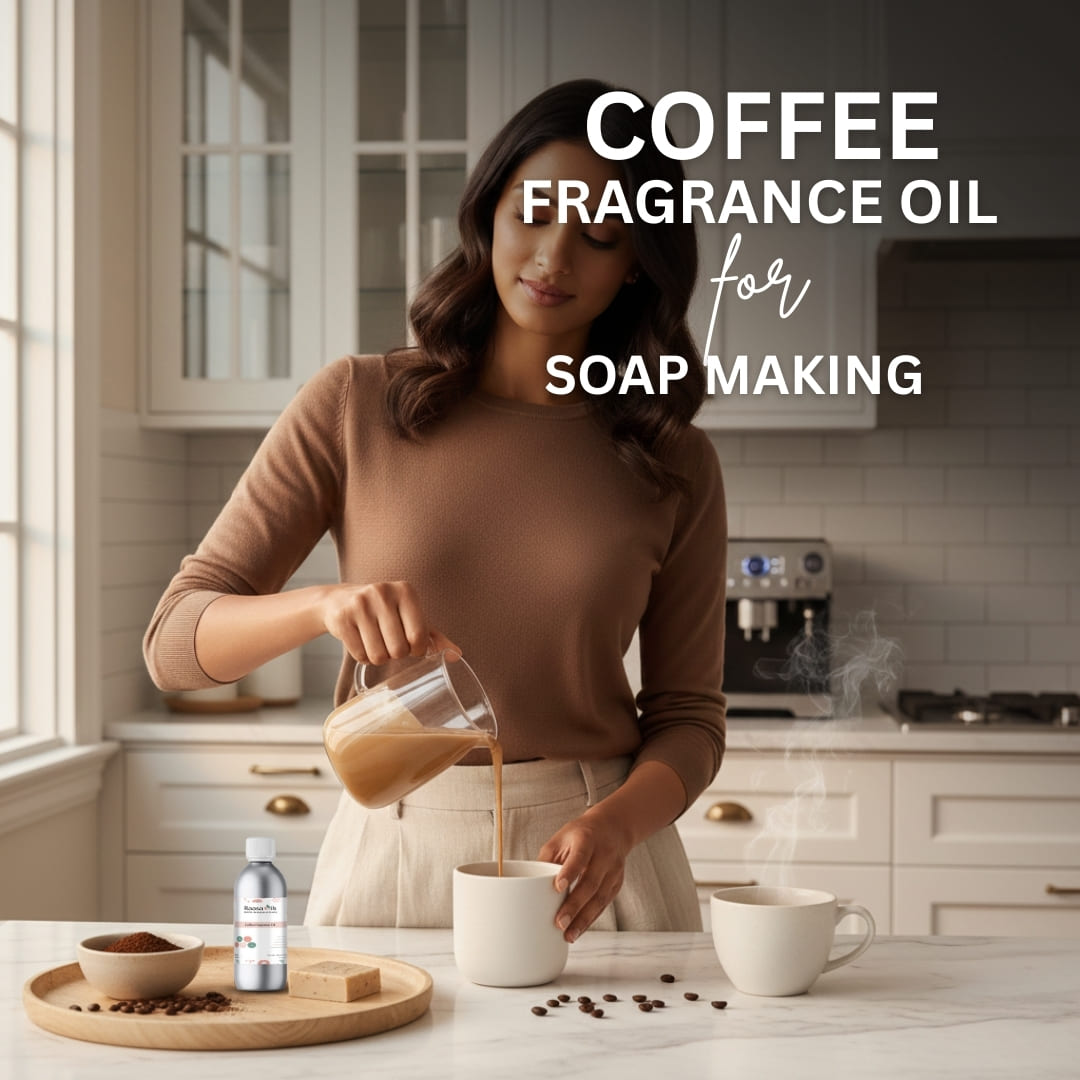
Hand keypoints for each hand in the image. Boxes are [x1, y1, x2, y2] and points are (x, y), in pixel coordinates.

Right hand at [318, 580, 460, 663]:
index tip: (412, 646)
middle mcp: (383, 593)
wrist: (339, 600)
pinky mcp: (342, 618)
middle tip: (390, 643)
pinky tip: (361, 642)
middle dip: (396, 654)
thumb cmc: (384, 612)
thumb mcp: (410, 617)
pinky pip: (359, 656)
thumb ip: (434, 636)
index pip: (419, 636)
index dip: (417, 650)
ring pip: (378, 655)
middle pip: (399, 649)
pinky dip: (362, 657)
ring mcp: (360, 604)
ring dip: (379, 657)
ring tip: (376, 642)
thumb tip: (456, 656)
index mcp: (406, 591)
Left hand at [537, 808, 633, 942]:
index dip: (570, 872)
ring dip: (583, 919)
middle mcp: (604, 855)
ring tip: (568, 935)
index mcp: (587, 839)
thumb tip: (530, 884)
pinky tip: (579, 930)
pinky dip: (590, 919)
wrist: (613, 829)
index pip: (580, 857)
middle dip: (575, 905)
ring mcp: (613, 871)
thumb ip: (548, 859)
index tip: (557, 888)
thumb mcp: (561, 838)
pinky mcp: (616, 884)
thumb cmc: (581, 834)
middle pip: (590, 883)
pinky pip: (604, 905)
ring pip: (599, 898)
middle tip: (559, 922)